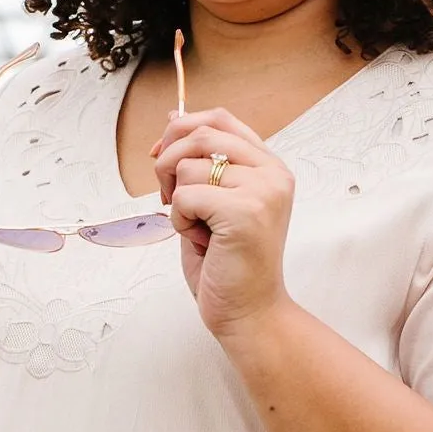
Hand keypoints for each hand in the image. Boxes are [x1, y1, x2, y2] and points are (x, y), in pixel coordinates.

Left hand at [153, 103, 294, 342]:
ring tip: (198, 228)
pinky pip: (186, 195)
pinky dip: (179, 221)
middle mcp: (273, 173)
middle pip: (201, 133)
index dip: (181, 128)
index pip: (221, 118)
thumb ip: (202, 162)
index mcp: (269, 167)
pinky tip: (201, 241)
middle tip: (169, 198)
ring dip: (177, 200)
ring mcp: (263, 191)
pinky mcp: (245, 211)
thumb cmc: (228, 264)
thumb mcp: (213, 201)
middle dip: (168, 161)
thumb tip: (173, 119)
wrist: (248, 313)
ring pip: (188, 165)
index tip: (159, 154)